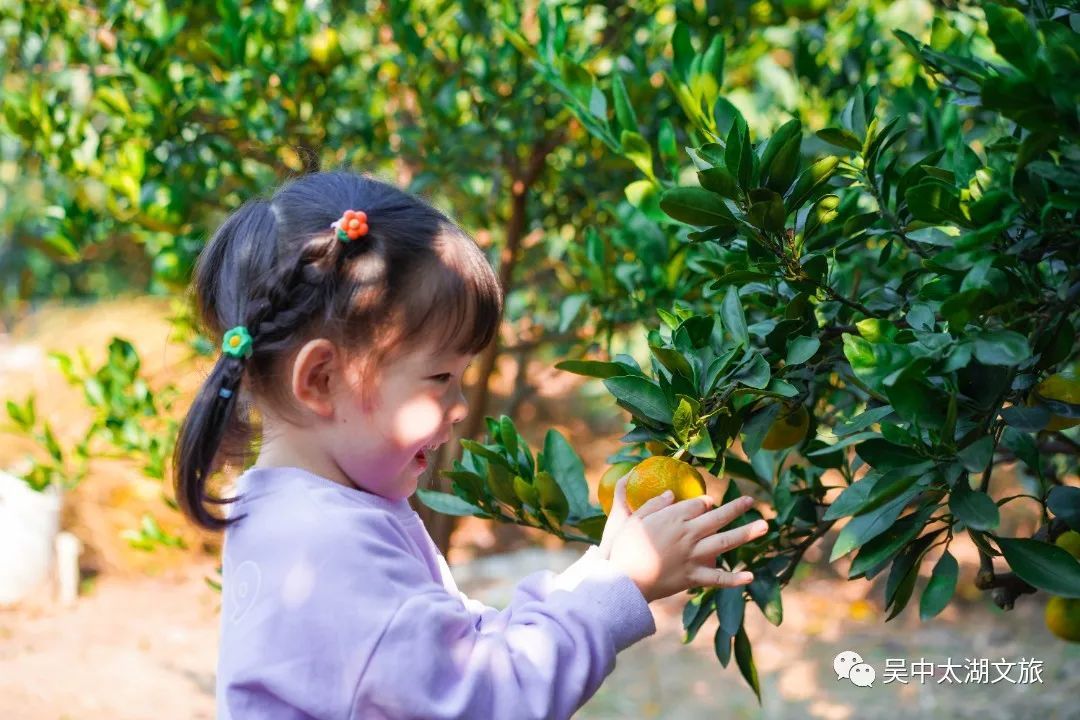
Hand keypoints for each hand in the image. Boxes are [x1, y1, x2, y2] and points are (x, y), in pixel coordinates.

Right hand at [602, 470, 764, 603]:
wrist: (625, 580)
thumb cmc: (625, 548)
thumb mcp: (633, 519)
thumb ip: (653, 505)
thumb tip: (670, 493)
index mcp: (673, 518)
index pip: (697, 504)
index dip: (705, 502)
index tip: (709, 502)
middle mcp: (688, 534)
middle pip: (717, 517)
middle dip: (736, 508)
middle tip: (752, 501)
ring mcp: (693, 556)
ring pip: (725, 542)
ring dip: (746, 533)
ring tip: (764, 526)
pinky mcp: (693, 577)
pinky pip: (718, 578)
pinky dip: (734, 579)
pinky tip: (751, 576)